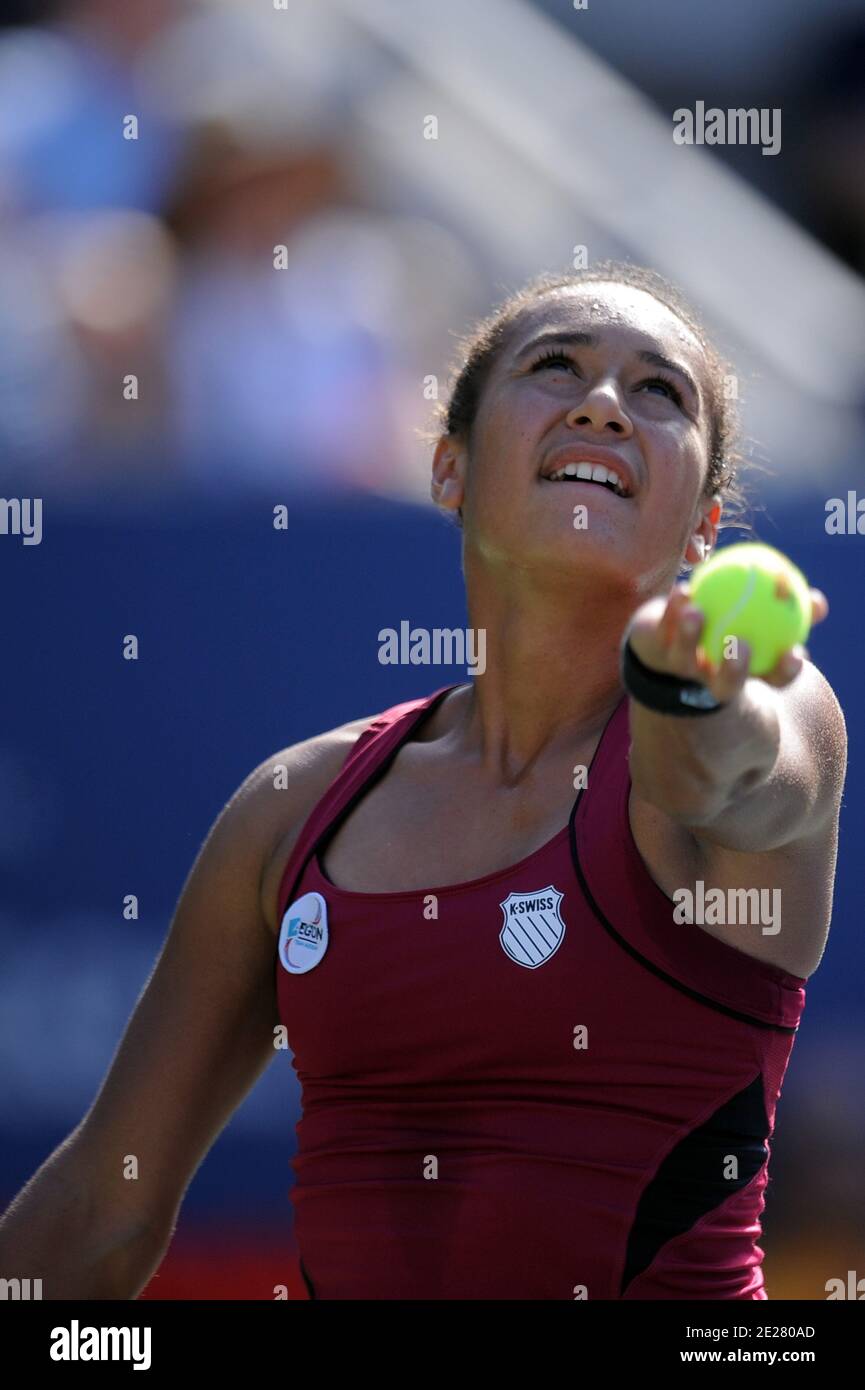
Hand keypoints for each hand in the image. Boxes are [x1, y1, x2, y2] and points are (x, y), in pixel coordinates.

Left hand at [626, 582, 827, 703]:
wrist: (666, 635)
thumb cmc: (726, 626)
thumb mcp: (761, 616)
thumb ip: (790, 611)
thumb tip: (819, 602)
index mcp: (743, 674)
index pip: (770, 680)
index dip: (783, 672)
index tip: (794, 652)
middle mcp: (710, 679)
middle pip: (725, 686)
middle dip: (734, 671)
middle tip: (740, 643)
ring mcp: (679, 667)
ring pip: (684, 659)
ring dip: (690, 636)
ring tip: (697, 612)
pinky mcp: (653, 647)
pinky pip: (664, 627)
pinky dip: (673, 608)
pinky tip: (683, 590)